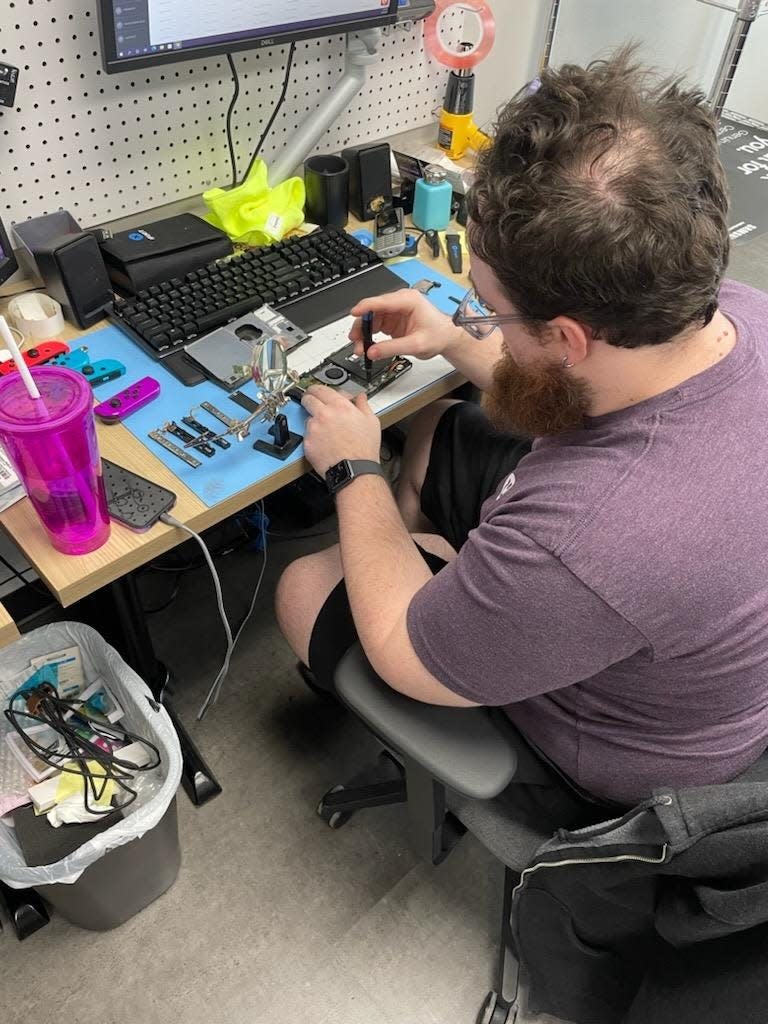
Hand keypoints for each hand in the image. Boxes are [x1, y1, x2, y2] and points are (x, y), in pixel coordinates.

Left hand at [301, 384, 381, 476]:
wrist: (354, 470)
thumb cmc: (364, 449)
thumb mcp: (371, 422)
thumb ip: (363, 405)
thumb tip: (361, 398)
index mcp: (340, 406)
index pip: (321, 389)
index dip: (317, 389)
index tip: (317, 392)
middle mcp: (324, 414)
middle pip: (308, 398)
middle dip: (309, 399)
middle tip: (311, 402)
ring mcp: (314, 428)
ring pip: (307, 418)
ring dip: (313, 420)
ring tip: (325, 431)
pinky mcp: (307, 442)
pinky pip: (307, 435)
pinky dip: (313, 437)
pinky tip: (324, 443)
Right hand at [348, 289, 467, 363]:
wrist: (447, 339)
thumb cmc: (438, 335)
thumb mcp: (416, 345)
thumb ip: (392, 348)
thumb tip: (372, 351)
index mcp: (408, 300)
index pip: (381, 301)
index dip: (365, 307)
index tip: (353, 314)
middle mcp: (399, 303)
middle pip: (373, 310)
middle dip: (362, 326)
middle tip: (356, 341)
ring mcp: (395, 311)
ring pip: (371, 319)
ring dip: (364, 333)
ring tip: (360, 348)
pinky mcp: (392, 321)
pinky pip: (375, 326)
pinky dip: (369, 336)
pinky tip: (367, 345)